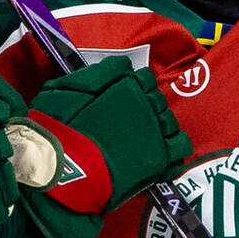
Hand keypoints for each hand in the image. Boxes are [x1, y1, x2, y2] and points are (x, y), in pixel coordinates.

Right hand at [14, 57, 193, 237]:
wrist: (63, 169)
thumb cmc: (57, 128)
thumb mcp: (64, 89)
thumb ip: (94, 75)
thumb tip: (119, 67)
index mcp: (125, 83)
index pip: (142, 77)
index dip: (132, 88)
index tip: (120, 101)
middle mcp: (146, 101)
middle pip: (157, 98)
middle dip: (145, 107)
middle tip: (126, 124)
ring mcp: (156, 129)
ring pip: (169, 120)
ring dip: (159, 126)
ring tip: (141, 141)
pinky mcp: (161, 157)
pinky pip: (180, 146)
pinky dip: (172, 149)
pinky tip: (159, 155)